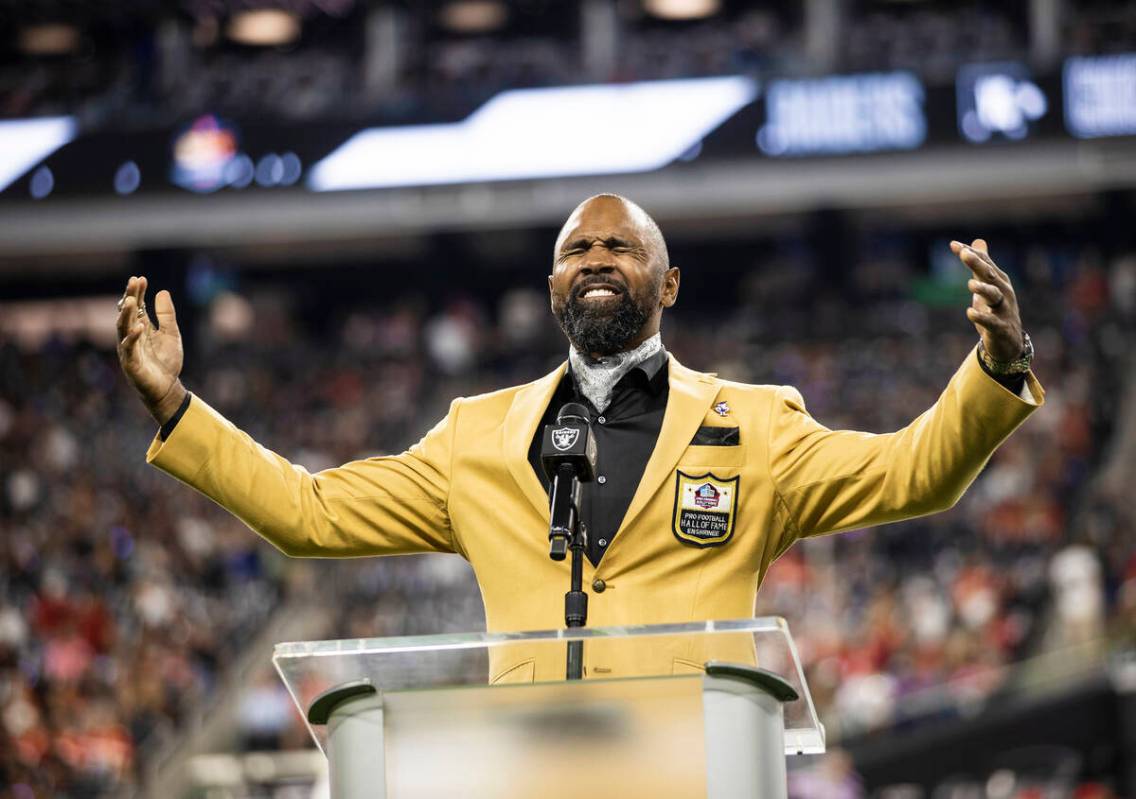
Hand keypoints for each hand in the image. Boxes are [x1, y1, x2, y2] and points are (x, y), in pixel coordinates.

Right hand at [115, 276, 186, 424]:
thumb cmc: (166, 361)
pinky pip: (129, 348)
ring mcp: (129, 349)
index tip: (141, 278)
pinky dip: (133, 337)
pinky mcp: (130, 363)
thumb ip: (166, 315)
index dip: (138, 293)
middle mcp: (131, 336)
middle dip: (130, 297)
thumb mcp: (171, 334)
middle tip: (133, 282)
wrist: (167, 387)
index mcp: (141, 327)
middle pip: (128, 313)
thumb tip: (162, 291)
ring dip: (127, 314)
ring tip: (130, 300)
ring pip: (123, 328)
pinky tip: (139, 326)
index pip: (137, 306)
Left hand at [950, 238, 1024, 362]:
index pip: (985, 263)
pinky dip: (981, 317)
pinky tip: (969, 312)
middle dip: (978, 264)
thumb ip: (982, 264)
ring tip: (970, 284)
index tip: (953, 245)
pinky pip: (991, 322)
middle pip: (990, 275)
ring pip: (994, 296)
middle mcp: (1004, 292)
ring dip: (983, 288)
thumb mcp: (989, 285)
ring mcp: (1004, 309)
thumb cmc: (996, 309)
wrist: (1009, 341)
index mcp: (999, 280)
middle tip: (964, 254)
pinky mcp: (1000, 327)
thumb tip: (978, 241)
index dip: (971, 253)